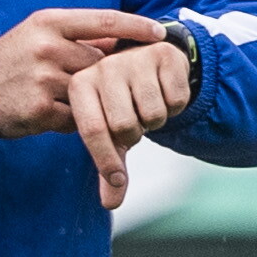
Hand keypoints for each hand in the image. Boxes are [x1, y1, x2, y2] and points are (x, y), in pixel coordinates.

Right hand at [0, 7, 169, 205]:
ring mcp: (45, 78)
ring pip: (92, 92)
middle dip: (108, 76)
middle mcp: (48, 47)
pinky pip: (76, 117)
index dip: (136, 26)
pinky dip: (74, 120)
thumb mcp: (36, 35)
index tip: (159, 33)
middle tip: (113, 85)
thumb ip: (75, 37)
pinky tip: (56, 115)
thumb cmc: (9, 62)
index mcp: (48, 22)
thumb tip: (121, 41)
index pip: (104, 20)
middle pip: (101, 62)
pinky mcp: (42, 109)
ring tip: (80, 102)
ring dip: (93, 101)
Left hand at [63, 39, 190, 209]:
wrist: (147, 64)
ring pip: (153, 114)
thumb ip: (110, 168)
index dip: (106, 161)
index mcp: (80, 86)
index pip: (93, 131)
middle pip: (126, 126)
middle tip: (134, 122)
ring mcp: (133, 58)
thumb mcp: (111, 135)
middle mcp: (102, 68)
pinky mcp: (163, 53)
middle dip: (136, 134)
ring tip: (147, 104)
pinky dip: (175, 105)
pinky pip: (176, 100)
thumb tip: (110, 203)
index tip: (117, 179)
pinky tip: (164, 90)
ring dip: (157, 120)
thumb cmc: (122, 103)